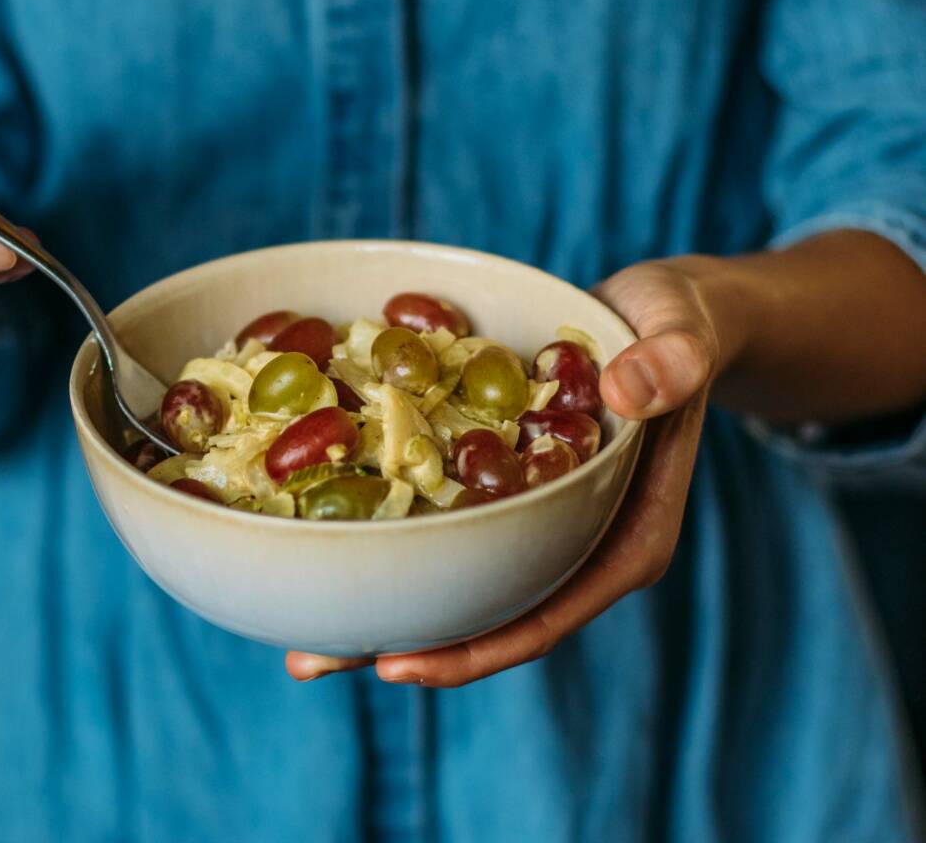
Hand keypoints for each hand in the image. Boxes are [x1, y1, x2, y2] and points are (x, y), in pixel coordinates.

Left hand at [286, 257, 731, 686]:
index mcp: (626, 537)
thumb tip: (628, 390)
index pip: (550, 613)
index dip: (475, 648)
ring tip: (297, 630)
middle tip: (309, 659)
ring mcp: (535, 520)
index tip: (397, 665)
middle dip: (403, 643)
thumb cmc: (679, 325)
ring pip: (458, 581)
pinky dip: (390, 536)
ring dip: (384, 604)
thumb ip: (672, 362)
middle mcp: (574, 544)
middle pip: (488, 615)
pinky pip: (445, 525)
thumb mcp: (683, 331)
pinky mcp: (502, 488)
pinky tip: (325, 533)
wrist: (655, 314)